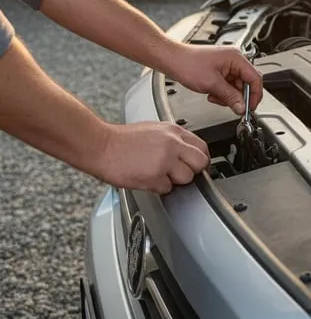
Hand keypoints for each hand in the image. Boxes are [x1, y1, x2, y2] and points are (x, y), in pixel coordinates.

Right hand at [95, 121, 209, 194]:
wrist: (100, 145)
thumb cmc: (122, 140)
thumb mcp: (155, 130)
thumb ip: (174, 140)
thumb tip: (187, 153)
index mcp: (174, 131)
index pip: (202, 147)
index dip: (198, 159)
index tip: (193, 164)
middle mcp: (172, 144)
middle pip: (200, 163)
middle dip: (192, 171)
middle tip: (180, 172)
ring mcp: (164, 160)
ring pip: (186, 178)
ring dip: (174, 181)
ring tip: (159, 174)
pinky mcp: (154, 176)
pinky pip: (167, 188)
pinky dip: (158, 187)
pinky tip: (147, 178)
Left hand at [164, 43, 262, 114]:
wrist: (172, 60)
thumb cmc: (187, 64)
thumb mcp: (212, 84)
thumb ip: (230, 97)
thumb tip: (242, 107)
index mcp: (236, 58)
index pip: (255, 78)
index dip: (255, 95)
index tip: (250, 107)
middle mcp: (234, 60)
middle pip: (246, 83)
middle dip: (238, 97)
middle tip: (232, 106)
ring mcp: (227, 65)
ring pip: (237, 87)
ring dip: (228, 96)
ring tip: (215, 96)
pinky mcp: (220, 71)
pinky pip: (228, 86)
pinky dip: (222, 93)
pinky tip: (212, 93)